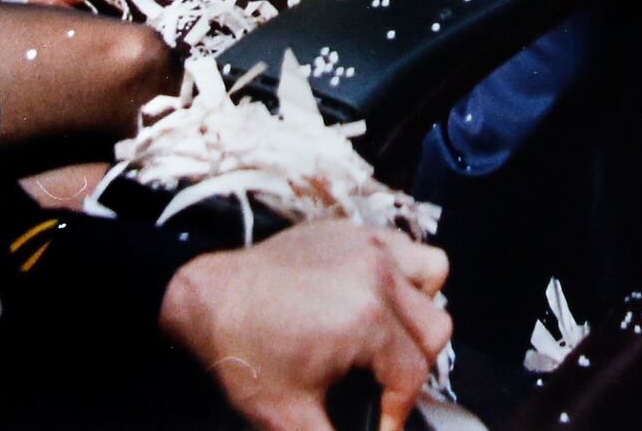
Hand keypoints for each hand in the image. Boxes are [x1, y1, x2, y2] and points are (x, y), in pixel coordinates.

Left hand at [158, 221, 451, 430]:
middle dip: (413, 368)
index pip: (413, 375)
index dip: (398, 411)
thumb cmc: (244, 352)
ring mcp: (368, 245)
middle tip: (384, 388)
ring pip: (432, 277)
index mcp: (365, 320)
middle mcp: (377, 275)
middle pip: (434, 329)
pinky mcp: (354, 230)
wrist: (206, 298)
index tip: (381, 424)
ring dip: (420, 312)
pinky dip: (406, 273)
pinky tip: (379, 298)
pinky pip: (405, 246)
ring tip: (390, 336)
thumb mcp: (289, 415)